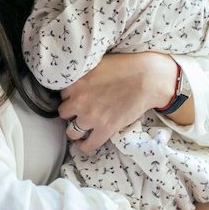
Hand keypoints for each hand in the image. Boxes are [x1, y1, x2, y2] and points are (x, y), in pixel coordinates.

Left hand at [58, 52, 176, 151]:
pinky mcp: (105, 129)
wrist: (146, 78)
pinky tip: (83, 142)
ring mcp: (91, 117)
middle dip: (72, 112)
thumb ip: (81, 75)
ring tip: (81, 126)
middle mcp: (79, 101)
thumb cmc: (123, 67)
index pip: (62, 95)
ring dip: (76, 128)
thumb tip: (73, 82)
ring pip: (71, 131)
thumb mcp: (95, 64)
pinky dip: (84, 145)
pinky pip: (87, 144)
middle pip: (64, 113)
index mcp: (75, 83)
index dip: (71, 96)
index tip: (79, 96)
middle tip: (82, 109)